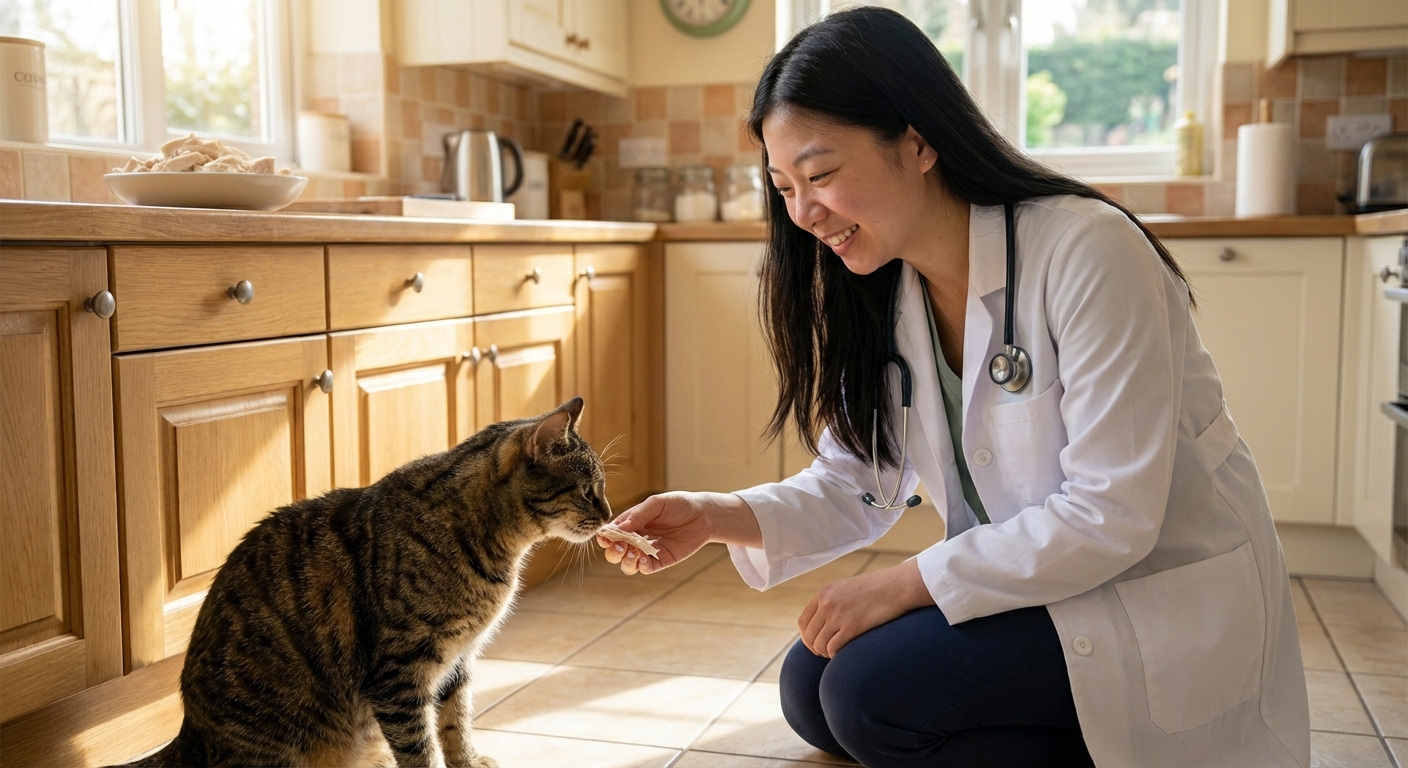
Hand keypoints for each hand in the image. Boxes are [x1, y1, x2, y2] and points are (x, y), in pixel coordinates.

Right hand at [597, 492, 715, 574]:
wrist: (704, 515)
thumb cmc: (679, 504)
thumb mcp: (657, 503)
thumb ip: (638, 515)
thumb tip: (619, 528)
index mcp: (632, 522)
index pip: (612, 532)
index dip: (605, 537)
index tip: (605, 537)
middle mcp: (637, 538)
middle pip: (615, 551)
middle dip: (613, 552)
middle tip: (621, 546)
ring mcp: (648, 550)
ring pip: (627, 564)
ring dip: (625, 561)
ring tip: (633, 553)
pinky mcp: (661, 560)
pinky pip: (645, 568)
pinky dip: (640, 566)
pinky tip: (643, 558)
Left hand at [798, 559, 932, 657]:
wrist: (897, 586)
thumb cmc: (876, 589)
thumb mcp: (846, 589)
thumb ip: (832, 602)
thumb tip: (822, 624)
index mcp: (824, 593)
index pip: (803, 622)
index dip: (807, 637)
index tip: (816, 644)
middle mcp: (827, 603)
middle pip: (809, 636)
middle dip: (816, 648)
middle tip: (827, 652)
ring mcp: (838, 615)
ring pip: (819, 645)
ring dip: (825, 653)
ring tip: (836, 653)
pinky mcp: (852, 626)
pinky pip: (833, 648)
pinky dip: (835, 655)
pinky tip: (843, 654)